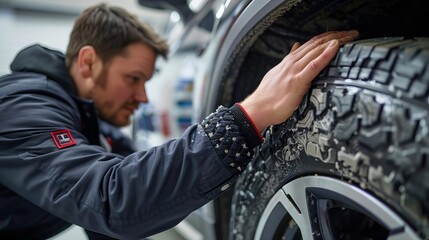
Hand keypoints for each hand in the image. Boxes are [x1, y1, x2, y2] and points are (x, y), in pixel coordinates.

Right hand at [240, 30, 358, 131]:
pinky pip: (314, 65)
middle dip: (336, 36)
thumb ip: (289, 60)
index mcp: (289, 61)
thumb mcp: (278, 74)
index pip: (311, 44)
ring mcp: (294, 71)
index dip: (326, 37)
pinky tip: (335, 47)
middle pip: (317, 44)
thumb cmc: (268, 97)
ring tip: (350, 37)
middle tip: (352, 33)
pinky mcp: (297, 82)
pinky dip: (326, 54)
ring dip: (335, 41)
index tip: (340, 35)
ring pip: (317, 50)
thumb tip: (296, 47)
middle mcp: (292, 63)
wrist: (257, 109)